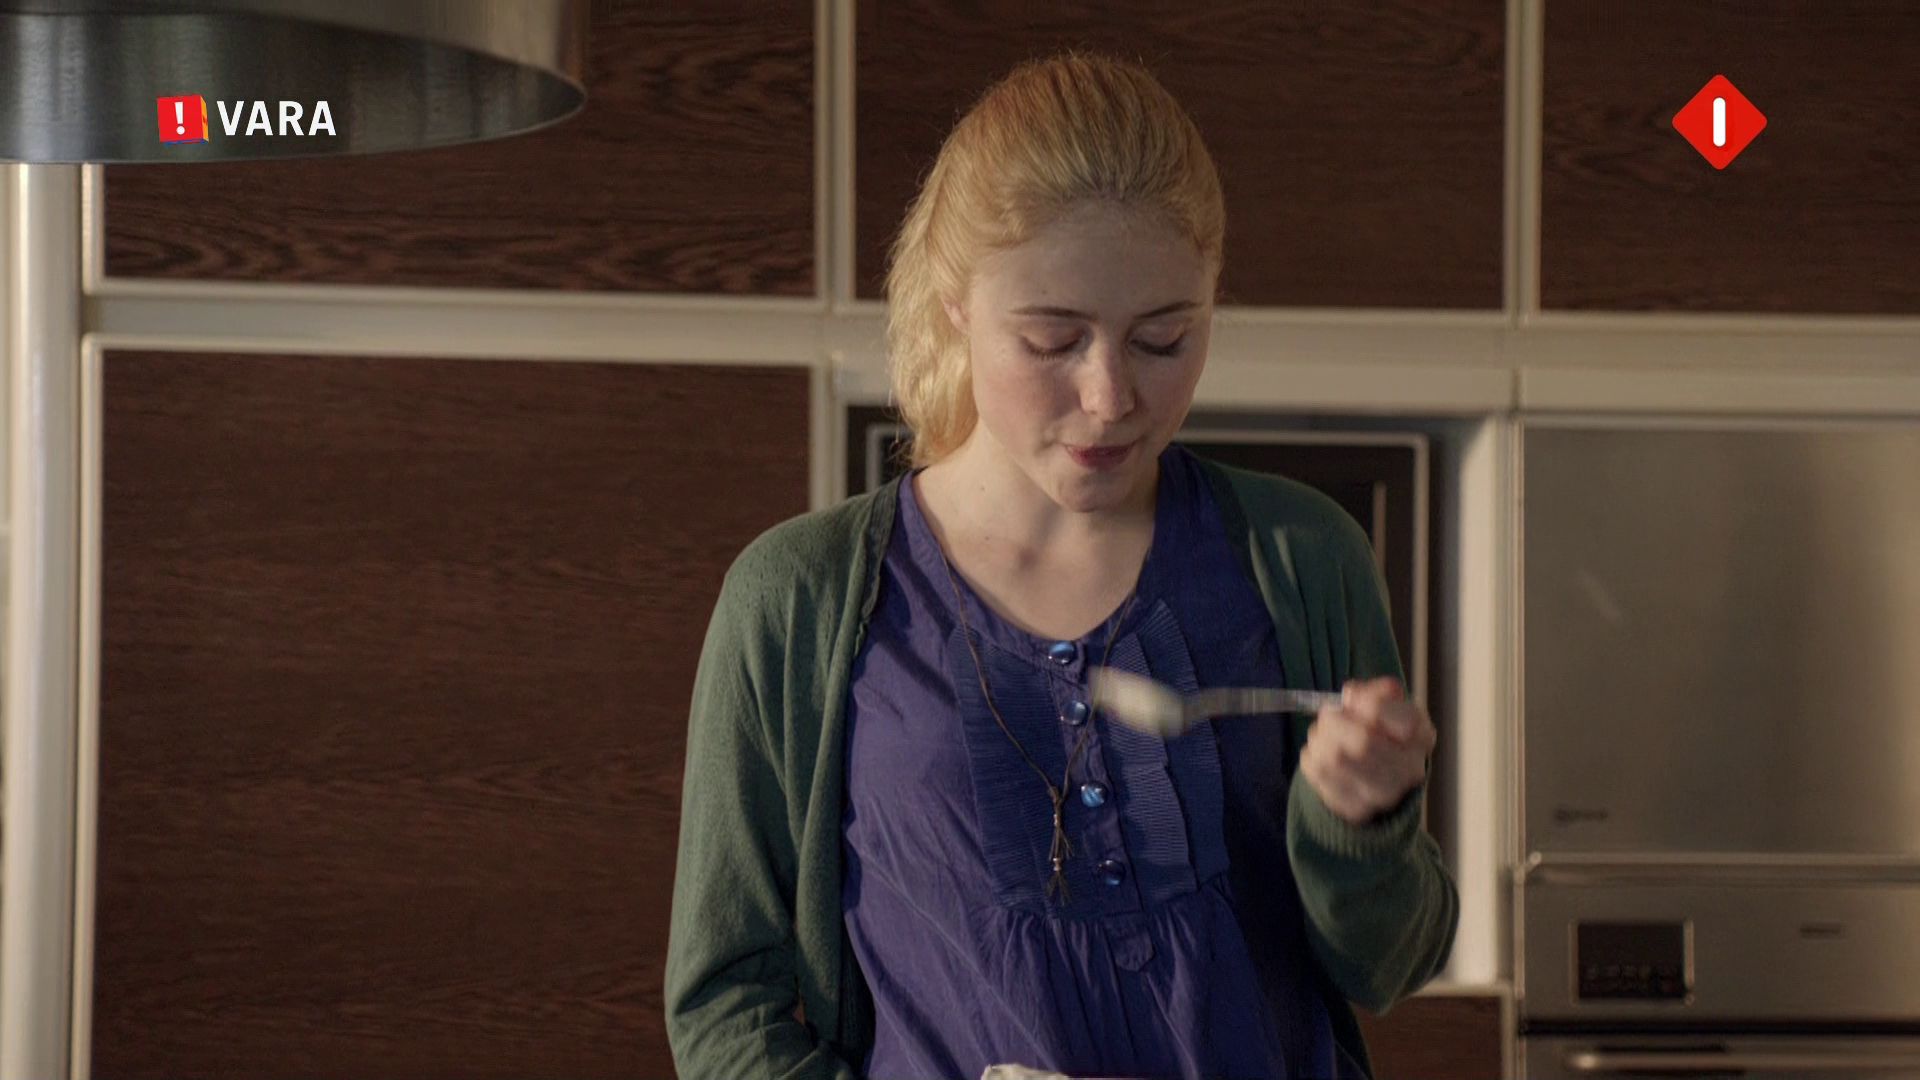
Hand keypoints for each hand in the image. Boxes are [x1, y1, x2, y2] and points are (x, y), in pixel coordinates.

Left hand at [1300, 676, 1435, 824]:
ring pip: (1334, 758)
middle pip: (1362, 741)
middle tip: (1331, 716)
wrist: (1371, 773)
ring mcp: (1384, 795)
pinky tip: (1323, 756)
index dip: (1365, 703)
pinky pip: (1317, 773)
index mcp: (1422, 735)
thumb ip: (1373, 692)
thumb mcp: (1383, 702)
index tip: (1352, 699)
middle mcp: (1410, 770)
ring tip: (1326, 736)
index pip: (1395, 718)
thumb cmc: (1379, 730)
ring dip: (1321, 739)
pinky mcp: (1355, 809)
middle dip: (1335, 721)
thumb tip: (1352, 695)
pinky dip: (1312, 757)